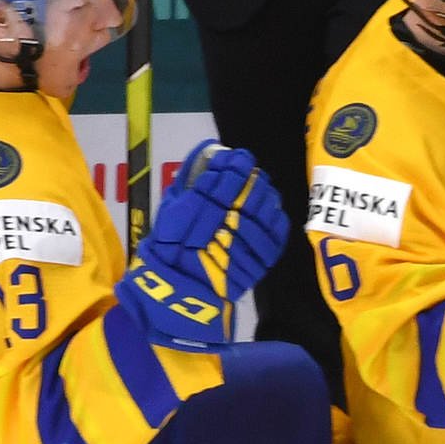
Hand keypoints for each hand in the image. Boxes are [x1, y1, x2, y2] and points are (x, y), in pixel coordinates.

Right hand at [116, 141, 286, 350]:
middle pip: (244, 191)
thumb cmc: (171, 249)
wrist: (182, 292)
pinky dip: (274, 216)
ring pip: (262, 208)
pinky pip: (274, 232)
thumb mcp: (170, 211)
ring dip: (262, 191)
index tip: (235, 156)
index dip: (231, 164)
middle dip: (247, 174)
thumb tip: (208, 151)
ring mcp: (242, 247)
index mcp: (194, 214)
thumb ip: (189, 180)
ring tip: (260, 184)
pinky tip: (269, 207)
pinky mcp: (259, 262)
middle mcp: (219, 228)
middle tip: (248, 166)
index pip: (220, 179)